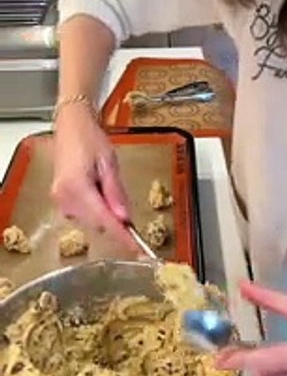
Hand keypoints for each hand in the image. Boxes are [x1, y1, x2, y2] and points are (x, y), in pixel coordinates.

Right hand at [51, 104, 135, 245]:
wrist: (71, 126)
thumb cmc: (89, 138)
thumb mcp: (110, 163)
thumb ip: (116, 193)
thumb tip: (125, 218)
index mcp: (77, 187)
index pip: (105, 220)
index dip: (123, 236)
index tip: (137, 249)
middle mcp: (65, 198)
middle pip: (98, 223)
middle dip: (116, 219)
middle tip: (124, 200)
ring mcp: (60, 200)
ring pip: (91, 221)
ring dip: (105, 212)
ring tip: (106, 183)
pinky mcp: (60, 200)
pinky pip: (83, 214)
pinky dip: (96, 209)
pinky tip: (98, 190)